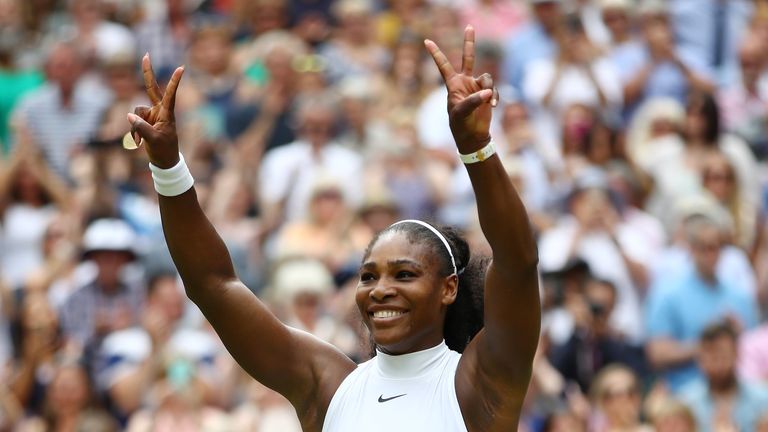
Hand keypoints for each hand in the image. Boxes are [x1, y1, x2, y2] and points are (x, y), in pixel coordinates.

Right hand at [126, 54, 184, 168]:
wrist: (164, 161)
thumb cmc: (164, 150)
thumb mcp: (153, 140)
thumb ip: (141, 127)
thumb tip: (129, 115)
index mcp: (167, 113)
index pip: (171, 94)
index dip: (174, 81)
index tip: (182, 68)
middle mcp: (160, 110)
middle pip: (151, 88)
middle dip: (147, 72)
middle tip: (146, 55)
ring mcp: (152, 114)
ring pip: (136, 112)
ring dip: (135, 127)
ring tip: (140, 141)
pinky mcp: (145, 120)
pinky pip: (134, 121)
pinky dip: (134, 132)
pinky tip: (138, 143)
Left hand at [425, 26, 497, 149]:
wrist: (473, 137)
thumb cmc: (461, 125)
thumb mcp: (462, 113)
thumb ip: (473, 101)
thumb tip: (487, 92)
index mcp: (453, 85)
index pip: (443, 66)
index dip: (436, 54)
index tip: (426, 41)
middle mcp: (465, 82)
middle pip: (468, 58)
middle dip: (469, 43)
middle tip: (469, 26)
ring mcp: (476, 87)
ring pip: (486, 78)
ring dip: (488, 89)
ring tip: (488, 101)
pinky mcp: (487, 94)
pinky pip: (493, 90)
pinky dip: (494, 96)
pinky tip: (493, 106)